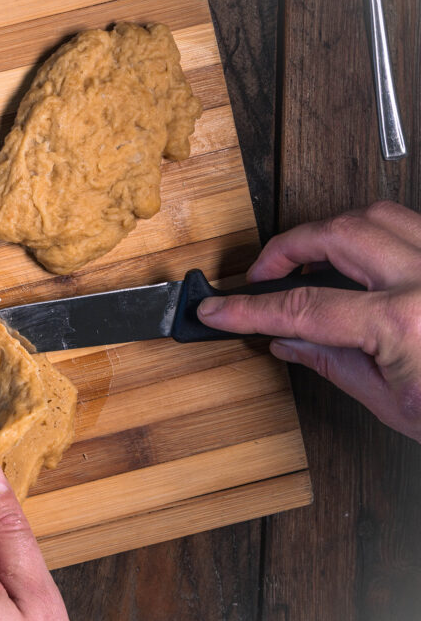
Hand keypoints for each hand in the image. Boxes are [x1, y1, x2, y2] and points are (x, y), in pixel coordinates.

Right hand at [197, 201, 420, 437]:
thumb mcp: (394, 404)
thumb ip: (332, 363)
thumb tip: (287, 341)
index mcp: (404, 324)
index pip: (303, 306)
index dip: (249, 309)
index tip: (219, 309)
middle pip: (335, 234)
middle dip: (286, 249)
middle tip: (261, 274)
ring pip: (376, 215)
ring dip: (331, 231)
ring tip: (308, 257)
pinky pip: (412, 227)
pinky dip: (375, 233)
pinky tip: (360, 258)